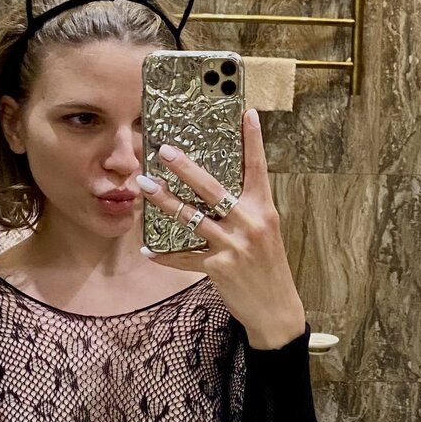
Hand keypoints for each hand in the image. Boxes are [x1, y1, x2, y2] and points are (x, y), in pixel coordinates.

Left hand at [138, 108, 305, 349]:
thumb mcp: (264, 233)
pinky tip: (148, 250)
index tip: (246, 113)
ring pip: (192, 217)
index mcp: (264, 210)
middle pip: (212, 188)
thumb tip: (217, 193)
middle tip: (164, 150)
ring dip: (165, 201)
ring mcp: (233, 245)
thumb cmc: (267, 267)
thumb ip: (245, 211)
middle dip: (186, 168)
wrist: (276, 308)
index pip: (258, 168)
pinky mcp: (218, 267)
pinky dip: (165, 256)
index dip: (253, 140)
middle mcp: (249, 223)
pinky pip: (185, 257)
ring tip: (145, 187)